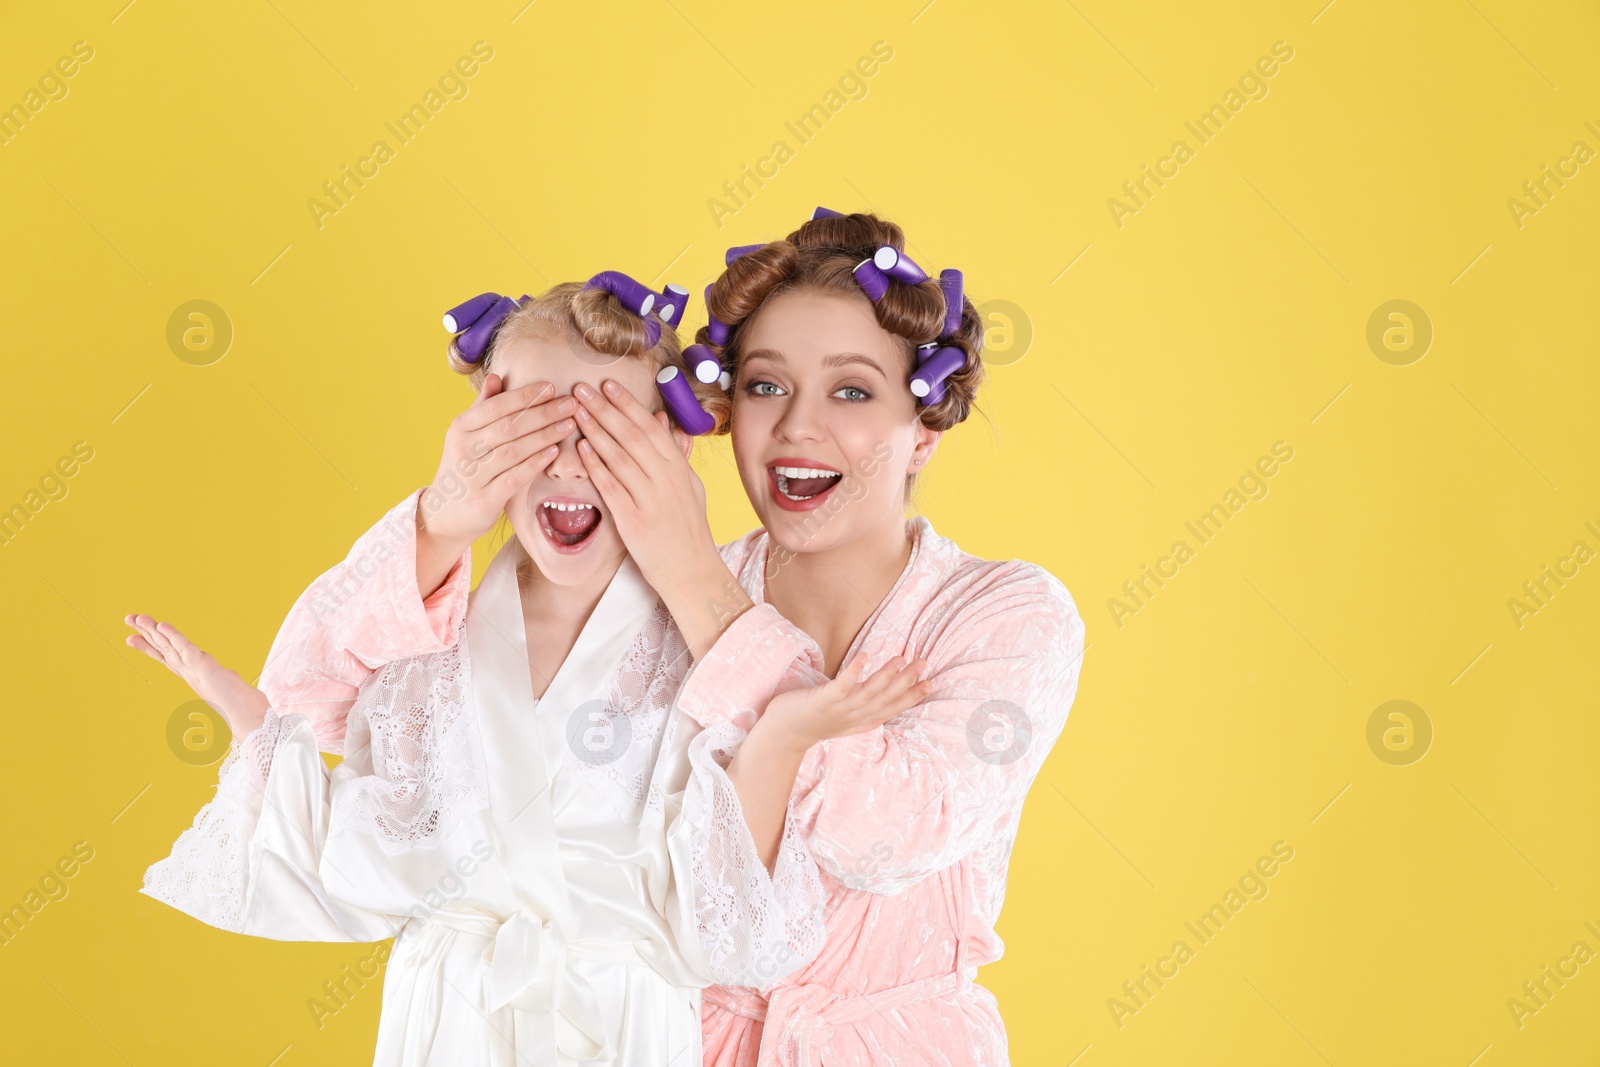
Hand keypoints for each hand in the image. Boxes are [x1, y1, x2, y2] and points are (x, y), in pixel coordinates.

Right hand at [124, 614, 269, 737]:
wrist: (250, 718)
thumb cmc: (241, 703)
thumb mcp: (228, 684)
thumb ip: (224, 678)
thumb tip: (230, 675)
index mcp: (192, 674)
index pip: (166, 656)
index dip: (149, 646)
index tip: (132, 637)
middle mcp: (190, 672)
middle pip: (163, 648)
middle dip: (145, 633)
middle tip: (128, 618)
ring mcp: (195, 670)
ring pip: (170, 646)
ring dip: (153, 631)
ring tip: (137, 617)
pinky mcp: (204, 668)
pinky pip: (186, 648)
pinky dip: (174, 636)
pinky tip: (162, 625)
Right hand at [419, 373, 578, 547]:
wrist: (444, 513)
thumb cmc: (464, 468)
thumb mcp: (467, 436)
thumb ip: (483, 407)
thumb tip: (496, 376)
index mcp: (461, 428)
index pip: (496, 406)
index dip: (524, 396)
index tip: (552, 387)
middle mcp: (464, 449)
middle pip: (509, 426)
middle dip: (543, 413)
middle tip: (571, 404)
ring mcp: (473, 476)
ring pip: (514, 450)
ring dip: (545, 435)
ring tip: (569, 424)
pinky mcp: (484, 499)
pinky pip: (514, 478)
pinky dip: (535, 463)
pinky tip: (554, 452)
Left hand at [570, 379, 715, 590]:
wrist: (692, 570)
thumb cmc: (687, 528)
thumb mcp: (689, 486)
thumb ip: (675, 453)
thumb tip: (661, 421)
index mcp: (679, 469)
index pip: (650, 427)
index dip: (627, 404)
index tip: (608, 384)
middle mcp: (666, 479)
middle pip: (631, 435)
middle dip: (605, 409)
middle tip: (582, 388)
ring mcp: (651, 499)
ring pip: (619, 457)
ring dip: (595, 430)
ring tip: (576, 411)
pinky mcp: (634, 521)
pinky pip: (611, 487)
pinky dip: (596, 465)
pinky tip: (581, 448)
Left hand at [756, 653, 933, 755]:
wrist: (783, 734)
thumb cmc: (815, 721)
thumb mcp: (846, 719)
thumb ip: (865, 711)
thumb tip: (885, 704)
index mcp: (862, 720)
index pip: (892, 707)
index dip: (912, 695)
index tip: (932, 682)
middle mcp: (854, 716)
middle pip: (885, 698)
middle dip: (906, 681)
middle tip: (923, 663)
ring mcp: (839, 709)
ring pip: (868, 692)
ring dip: (886, 675)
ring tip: (902, 658)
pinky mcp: (822, 701)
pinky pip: (841, 685)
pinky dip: (854, 672)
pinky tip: (865, 657)